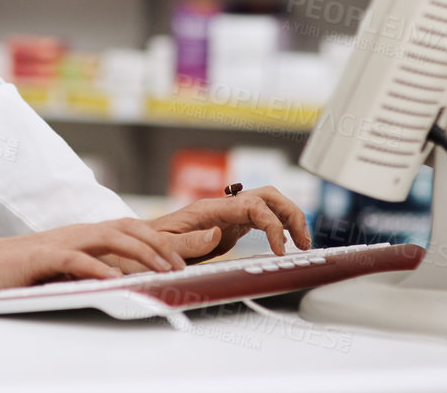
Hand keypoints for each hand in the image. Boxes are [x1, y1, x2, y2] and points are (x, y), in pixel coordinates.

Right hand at [0, 218, 207, 296]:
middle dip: (158, 245)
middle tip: (178, 265)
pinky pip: (77, 260)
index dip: (157, 240)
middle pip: (127, 228)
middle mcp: (77, 232)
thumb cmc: (23, 269)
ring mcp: (62, 241)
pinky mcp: (45, 256)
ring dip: (139, 253)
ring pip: (109, 238)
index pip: (128, 227)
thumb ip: (91, 268)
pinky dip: (98, 268)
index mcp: (84, 233)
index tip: (178, 259)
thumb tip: (123, 279)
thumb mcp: (65, 267)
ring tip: (159, 270)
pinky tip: (114, 279)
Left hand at [149, 186, 311, 263]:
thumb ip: (188, 242)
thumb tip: (216, 233)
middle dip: (291, 213)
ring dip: (289, 218)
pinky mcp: (231, 226)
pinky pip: (261, 219)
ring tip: (303, 244)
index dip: (272, 226)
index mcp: (210, 209)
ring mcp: (228, 214)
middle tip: (304, 242)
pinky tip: (284, 245)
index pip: (252, 206)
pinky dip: (278, 228)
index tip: (280, 250)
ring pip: (268, 204)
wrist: (142, 243)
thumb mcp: (163, 246)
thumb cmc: (149, 244)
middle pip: (267, 196)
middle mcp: (223, 207)